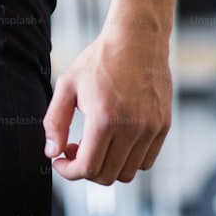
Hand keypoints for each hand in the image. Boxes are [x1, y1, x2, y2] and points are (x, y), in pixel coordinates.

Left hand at [42, 31, 171, 184]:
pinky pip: (146, 161)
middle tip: (74, 148)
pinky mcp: (163, 126)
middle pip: (106, 176)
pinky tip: (114, 140)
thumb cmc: (100, 60)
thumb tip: (52, 152)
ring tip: (94, 143)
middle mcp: (132, 128)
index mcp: (105, 120)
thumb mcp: (67, 86)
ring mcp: (151, 129)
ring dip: (107, 166)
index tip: (60, 160)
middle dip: (84, 169)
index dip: (68, 171)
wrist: (137, 39)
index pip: (87, 168)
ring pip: (127, 173)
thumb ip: (54, 122)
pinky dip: (127, 160)